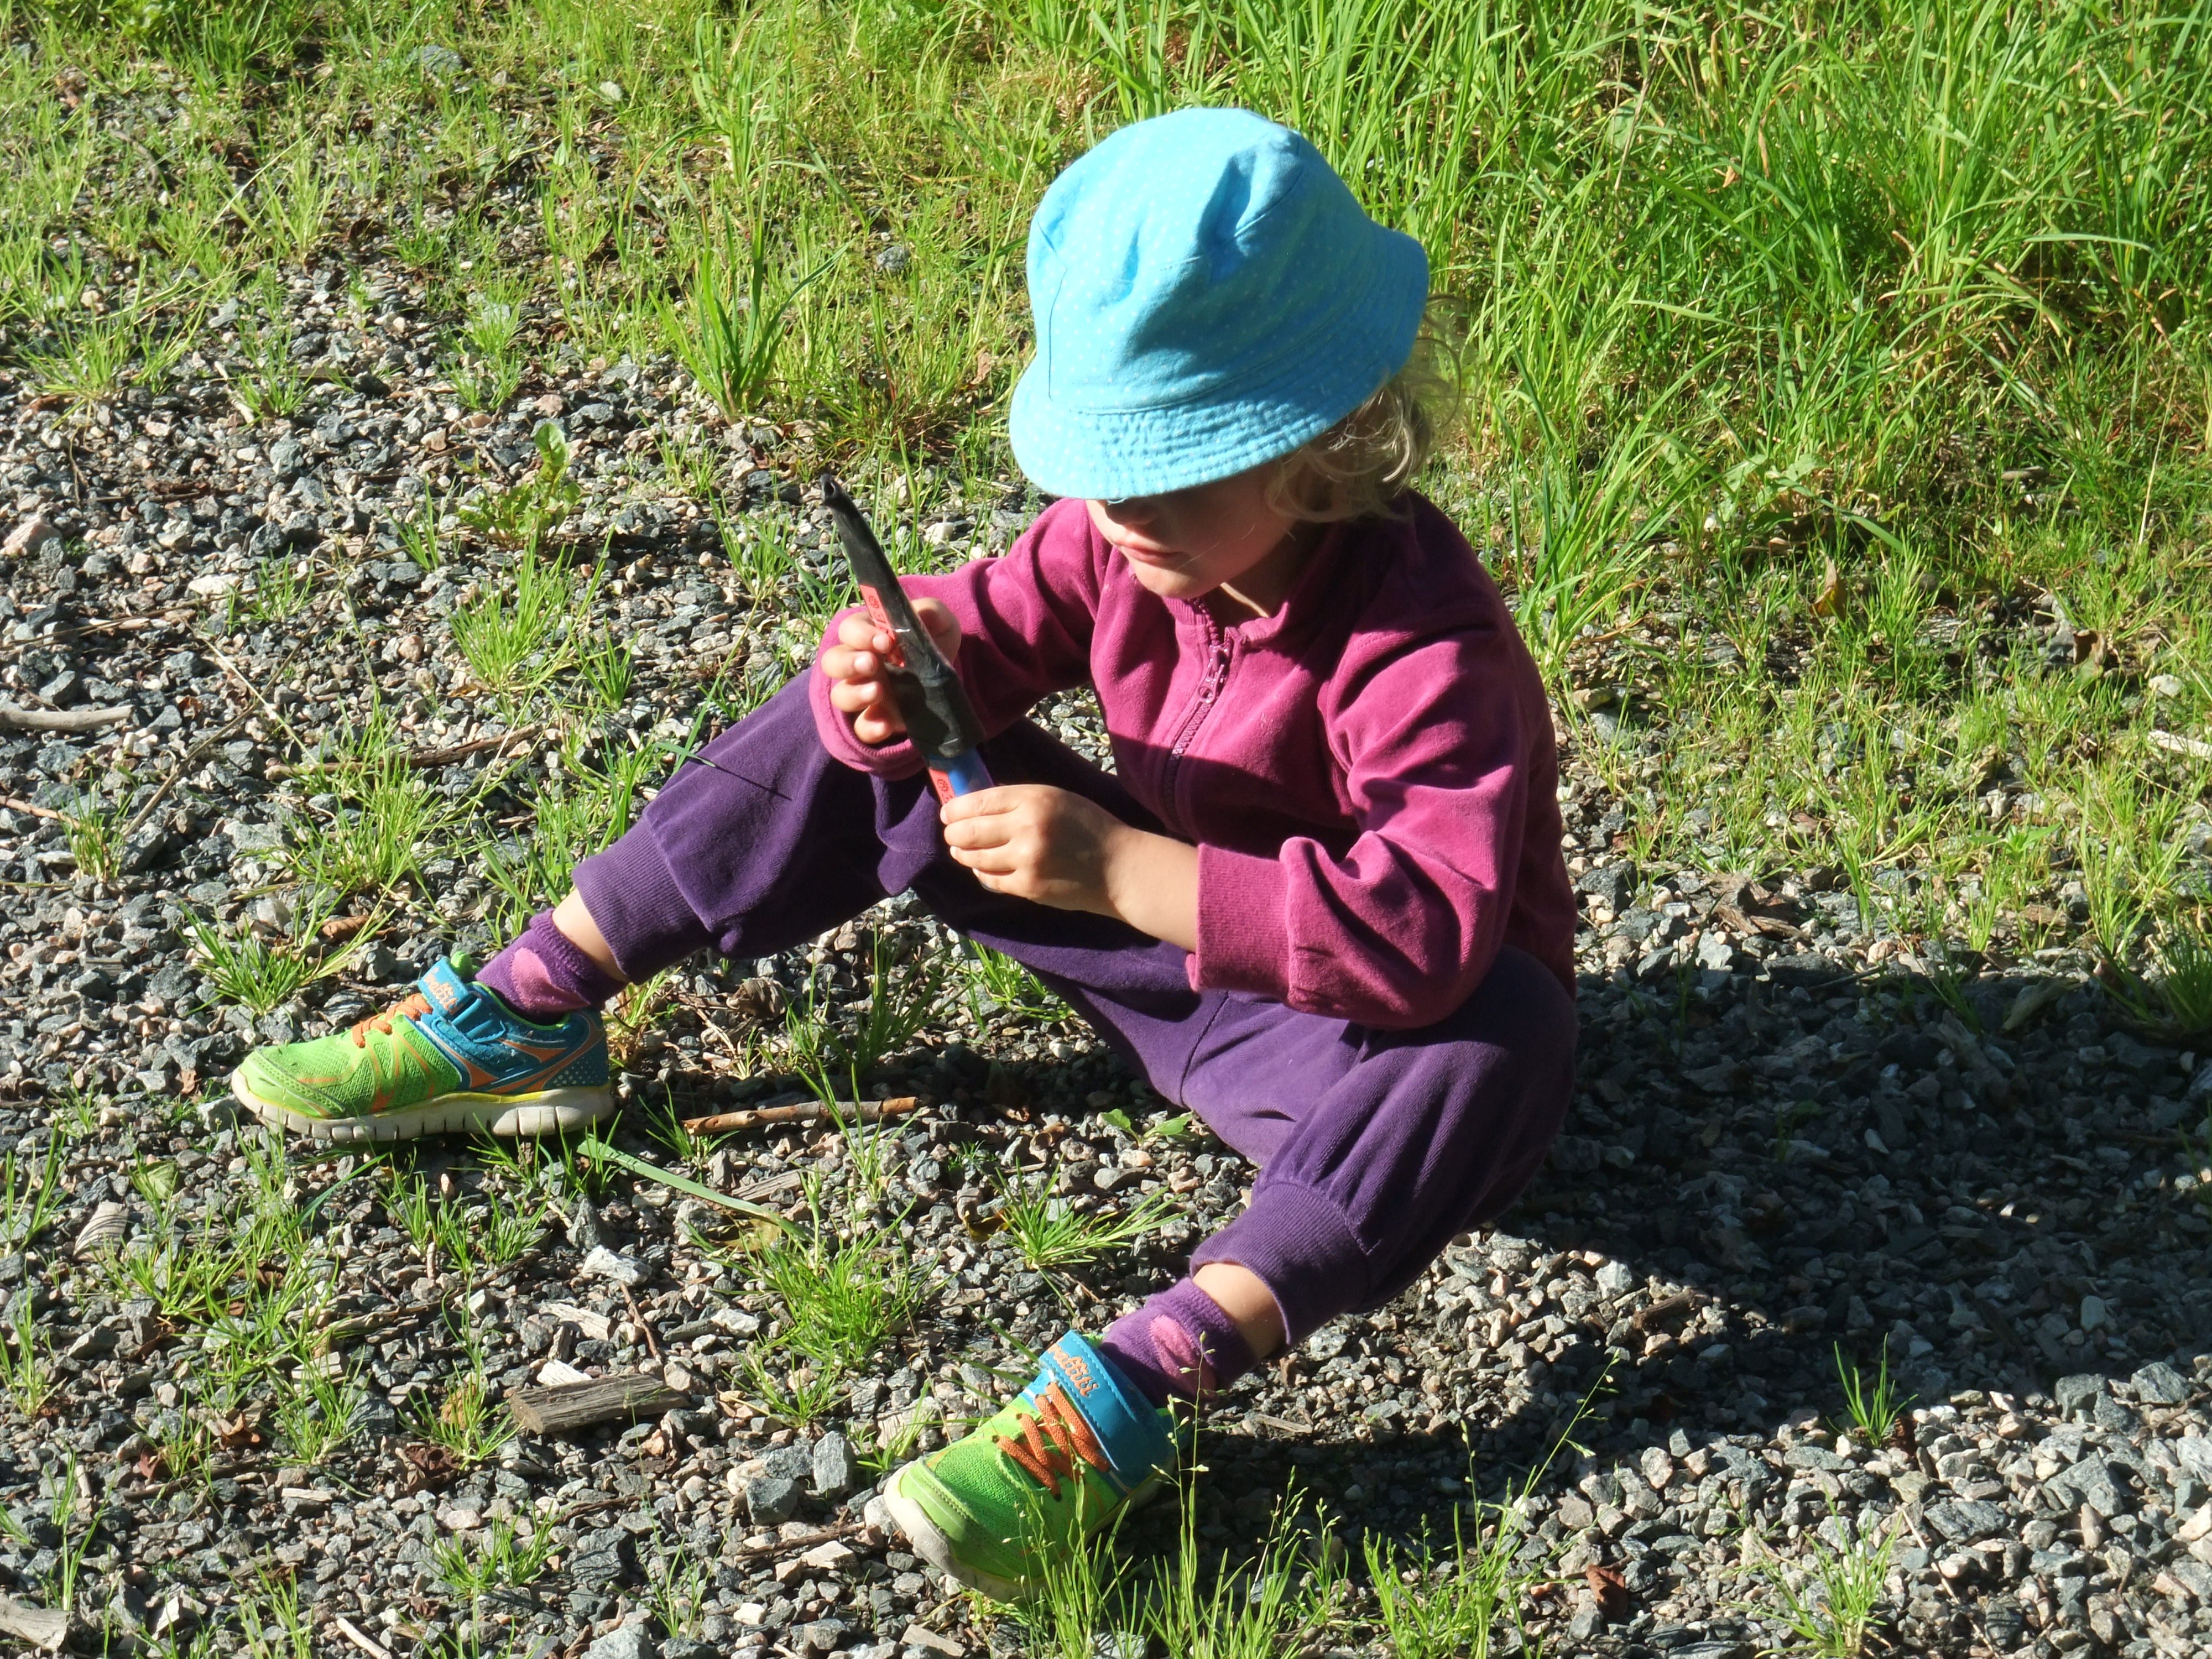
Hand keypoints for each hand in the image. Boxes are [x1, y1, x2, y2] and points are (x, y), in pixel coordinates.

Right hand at [819, 598, 959, 746]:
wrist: (949, 675)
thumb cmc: (934, 639)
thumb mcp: (939, 621)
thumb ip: (930, 611)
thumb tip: (920, 613)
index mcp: (867, 634)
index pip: (849, 630)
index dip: (861, 635)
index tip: (886, 641)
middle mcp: (858, 663)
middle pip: (832, 662)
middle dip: (848, 663)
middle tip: (872, 664)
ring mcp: (864, 692)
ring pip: (840, 695)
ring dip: (855, 694)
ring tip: (878, 691)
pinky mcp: (877, 719)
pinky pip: (861, 727)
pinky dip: (870, 727)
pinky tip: (885, 725)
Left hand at [941, 785, 1119, 910]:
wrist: (1118, 867)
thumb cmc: (1089, 828)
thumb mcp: (1057, 799)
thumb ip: (1019, 801)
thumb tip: (976, 807)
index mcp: (1034, 798)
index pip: (979, 801)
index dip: (956, 808)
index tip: (948, 813)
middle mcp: (1026, 827)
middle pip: (969, 830)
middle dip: (953, 833)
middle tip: (951, 834)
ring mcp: (1025, 859)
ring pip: (975, 857)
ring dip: (963, 854)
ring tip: (962, 850)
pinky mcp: (1027, 886)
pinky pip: (990, 879)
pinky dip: (983, 872)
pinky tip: (984, 867)